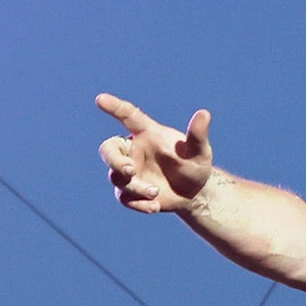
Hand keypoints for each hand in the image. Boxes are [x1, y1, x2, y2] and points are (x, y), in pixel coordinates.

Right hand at [96, 94, 214, 215]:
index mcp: (148, 133)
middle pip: (109, 150)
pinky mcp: (131, 192)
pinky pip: (125, 197)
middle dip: (114, 160)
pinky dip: (138, 203)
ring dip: (134, 186)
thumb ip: (197, 135)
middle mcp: (134, 151)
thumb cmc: (195, 165)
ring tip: (155, 192)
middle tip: (130, 170)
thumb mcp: (200, 151)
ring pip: (117, 177)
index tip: (100, 99)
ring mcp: (130, 173)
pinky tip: (154, 207)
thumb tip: (204, 114)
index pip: (128, 116)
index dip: (114, 107)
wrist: (194, 193)